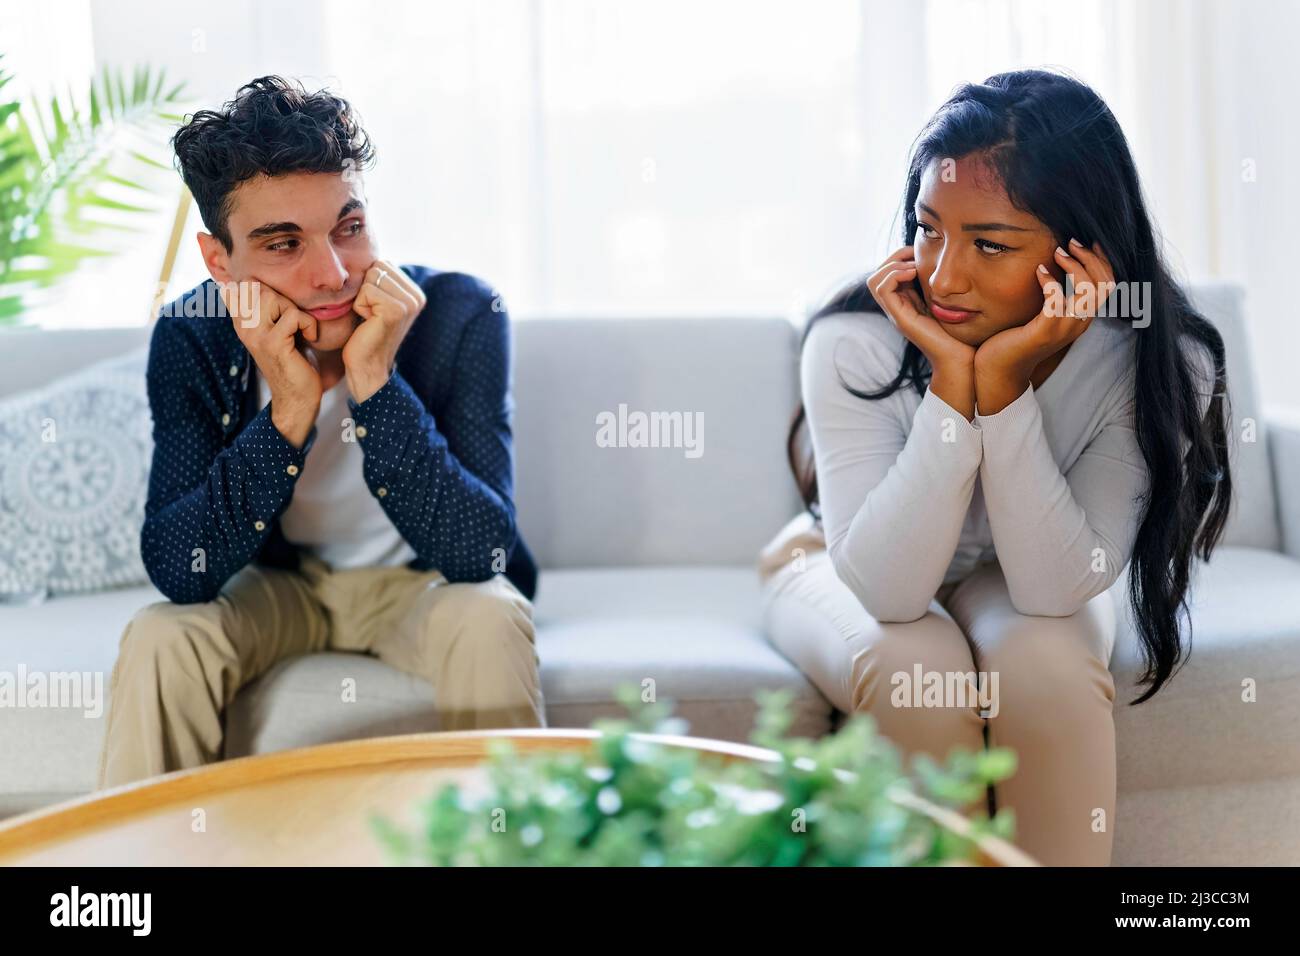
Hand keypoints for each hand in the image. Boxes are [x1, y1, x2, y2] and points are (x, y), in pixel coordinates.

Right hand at [221, 279, 321, 446]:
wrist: (297, 397)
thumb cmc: (294, 361)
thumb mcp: (278, 329)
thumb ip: (269, 308)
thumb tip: (265, 283)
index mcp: (242, 322)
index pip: (240, 286)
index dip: (262, 287)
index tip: (280, 309)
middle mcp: (243, 327)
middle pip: (258, 286)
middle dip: (283, 298)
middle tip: (295, 321)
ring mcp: (255, 335)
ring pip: (273, 297)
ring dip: (295, 310)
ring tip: (300, 330)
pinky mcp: (273, 343)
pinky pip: (293, 316)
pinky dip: (309, 325)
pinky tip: (310, 339)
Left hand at [342, 259, 427, 402]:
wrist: (367, 368)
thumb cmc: (365, 335)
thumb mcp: (376, 302)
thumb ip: (380, 280)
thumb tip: (369, 253)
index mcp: (415, 292)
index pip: (382, 264)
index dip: (369, 284)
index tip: (373, 309)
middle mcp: (417, 296)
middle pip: (377, 266)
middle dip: (365, 289)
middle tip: (370, 315)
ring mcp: (409, 303)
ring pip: (371, 276)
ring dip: (361, 298)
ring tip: (369, 319)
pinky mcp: (396, 310)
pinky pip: (366, 290)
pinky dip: (359, 306)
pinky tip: (367, 323)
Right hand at [869, 245, 975, 372]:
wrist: (961, 359)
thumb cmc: (960, 333)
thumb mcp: (949, 301)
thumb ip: (941, 286)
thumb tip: (942, 264)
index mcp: (907, 303)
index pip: (888, 274)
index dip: (899, 257)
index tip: (919, 253)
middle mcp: (897, 308)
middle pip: (877, 275)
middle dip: (894, 258)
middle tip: (914, 255)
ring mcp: (897, 314)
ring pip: (874, 281)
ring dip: (892, 266)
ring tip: (913, 266)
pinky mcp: (900, 319)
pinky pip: (883, 290)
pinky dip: (895, 275)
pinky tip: (914, 272)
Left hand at [974, 238, 1114, 395]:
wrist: (999, 369)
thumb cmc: (1017, 337)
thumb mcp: (1044, 314)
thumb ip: (1057, 296)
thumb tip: (1057, 264)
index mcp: (1082, 317)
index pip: (1108, 284)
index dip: (1102, 260)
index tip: (1088, 241)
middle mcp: (1079, 323)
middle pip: (1104, 284)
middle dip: (1090, 258)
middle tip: (1070, 243)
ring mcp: (1064, 328)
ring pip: (1088, 290)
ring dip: (1074, 266)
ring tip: (1057, 253)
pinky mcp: (1045, 331)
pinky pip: (1057, 300)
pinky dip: (1051, 281)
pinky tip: (1039, 271)